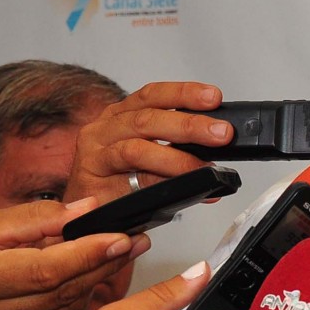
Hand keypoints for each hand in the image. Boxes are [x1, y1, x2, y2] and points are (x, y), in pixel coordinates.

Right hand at [0, 199, 147, 309]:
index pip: (47, 270)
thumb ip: (34, 218)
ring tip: (126, 252)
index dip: (88, 253)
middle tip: (138, 240)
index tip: (121, 237)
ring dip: (98, 279)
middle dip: (106, 264)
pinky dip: (77, 296)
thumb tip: (84, 209)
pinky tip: (95, 275)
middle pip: (62, 290)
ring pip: (61, 307)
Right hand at [66, 82, 233, 204]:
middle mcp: (105, 129)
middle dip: (189, 124)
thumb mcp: (152, 156)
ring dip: (177, 157)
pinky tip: (181, 186)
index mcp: (122, 114)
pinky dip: (159, 181)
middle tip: (222, 133)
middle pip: (148, 118)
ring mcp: (95, 154)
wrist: (88, 216)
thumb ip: (180, 147)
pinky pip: (127, 181)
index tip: (214, 97)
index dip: (184, 93)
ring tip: (205, 167)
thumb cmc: (121, 182)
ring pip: (137, 148)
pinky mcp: (91, 181)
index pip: (153, 95)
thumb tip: (219, 147)